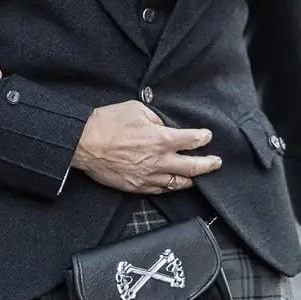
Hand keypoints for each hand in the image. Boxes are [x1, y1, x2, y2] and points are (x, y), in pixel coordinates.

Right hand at [72, 101, 220, 194]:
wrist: (84, 143)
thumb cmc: (107, 123)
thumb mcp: (136, 109)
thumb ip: (155, 118)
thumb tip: (163, 125)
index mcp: (161, 139)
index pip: (192, 140)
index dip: (203, 138)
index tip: (207, 136)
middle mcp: (159, 160)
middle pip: (193, 167)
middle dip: (209, 164)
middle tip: (216, 163)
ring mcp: (148, 176)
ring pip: (178, 183)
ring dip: (191, 179)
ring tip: (197, 177)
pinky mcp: (136, 186)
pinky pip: (159, 190)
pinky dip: (170, 187)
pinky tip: (173, 184)